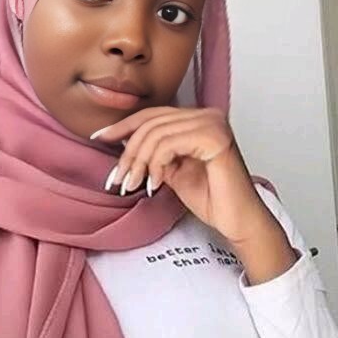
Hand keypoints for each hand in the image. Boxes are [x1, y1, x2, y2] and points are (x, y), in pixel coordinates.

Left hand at [90, 106, 276, 244]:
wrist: (238, 222)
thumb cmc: (210, 198)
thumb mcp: (171, 169)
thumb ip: (153, 152)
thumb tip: (120, 140)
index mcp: (197, 118)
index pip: (152, 115)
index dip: (122, 126)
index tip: (99, 138)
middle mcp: (207, 115)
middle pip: (151, 123)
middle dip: (128, 153)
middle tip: (118, 179)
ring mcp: (213, 124)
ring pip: (156, 134)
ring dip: (138, 163)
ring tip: (133, 185)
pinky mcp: (215, 138)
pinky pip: (169, 145)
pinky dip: (155, 165)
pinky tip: (155, 185)